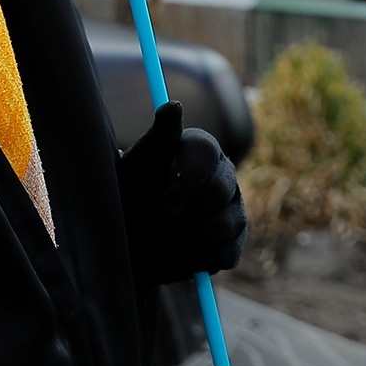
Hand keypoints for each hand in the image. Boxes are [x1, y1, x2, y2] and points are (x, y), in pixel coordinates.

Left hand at [117, 101, 245, 284]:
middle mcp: (223, 174)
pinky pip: (228, 252)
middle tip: (165, 221)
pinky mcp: (234, 239)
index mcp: (200, 149)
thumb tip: (174, 105)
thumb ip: (158, 137)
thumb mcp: (138, 164)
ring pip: (227, 224)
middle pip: (221, 190)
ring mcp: (233, 207)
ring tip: (169, 239)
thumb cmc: (131, 194)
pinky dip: (201, 260)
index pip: (207, 153)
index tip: (166, 204)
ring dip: (193, 238)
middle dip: (190, 212)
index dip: (188, 181)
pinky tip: (183, 254)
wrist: (131, 240)